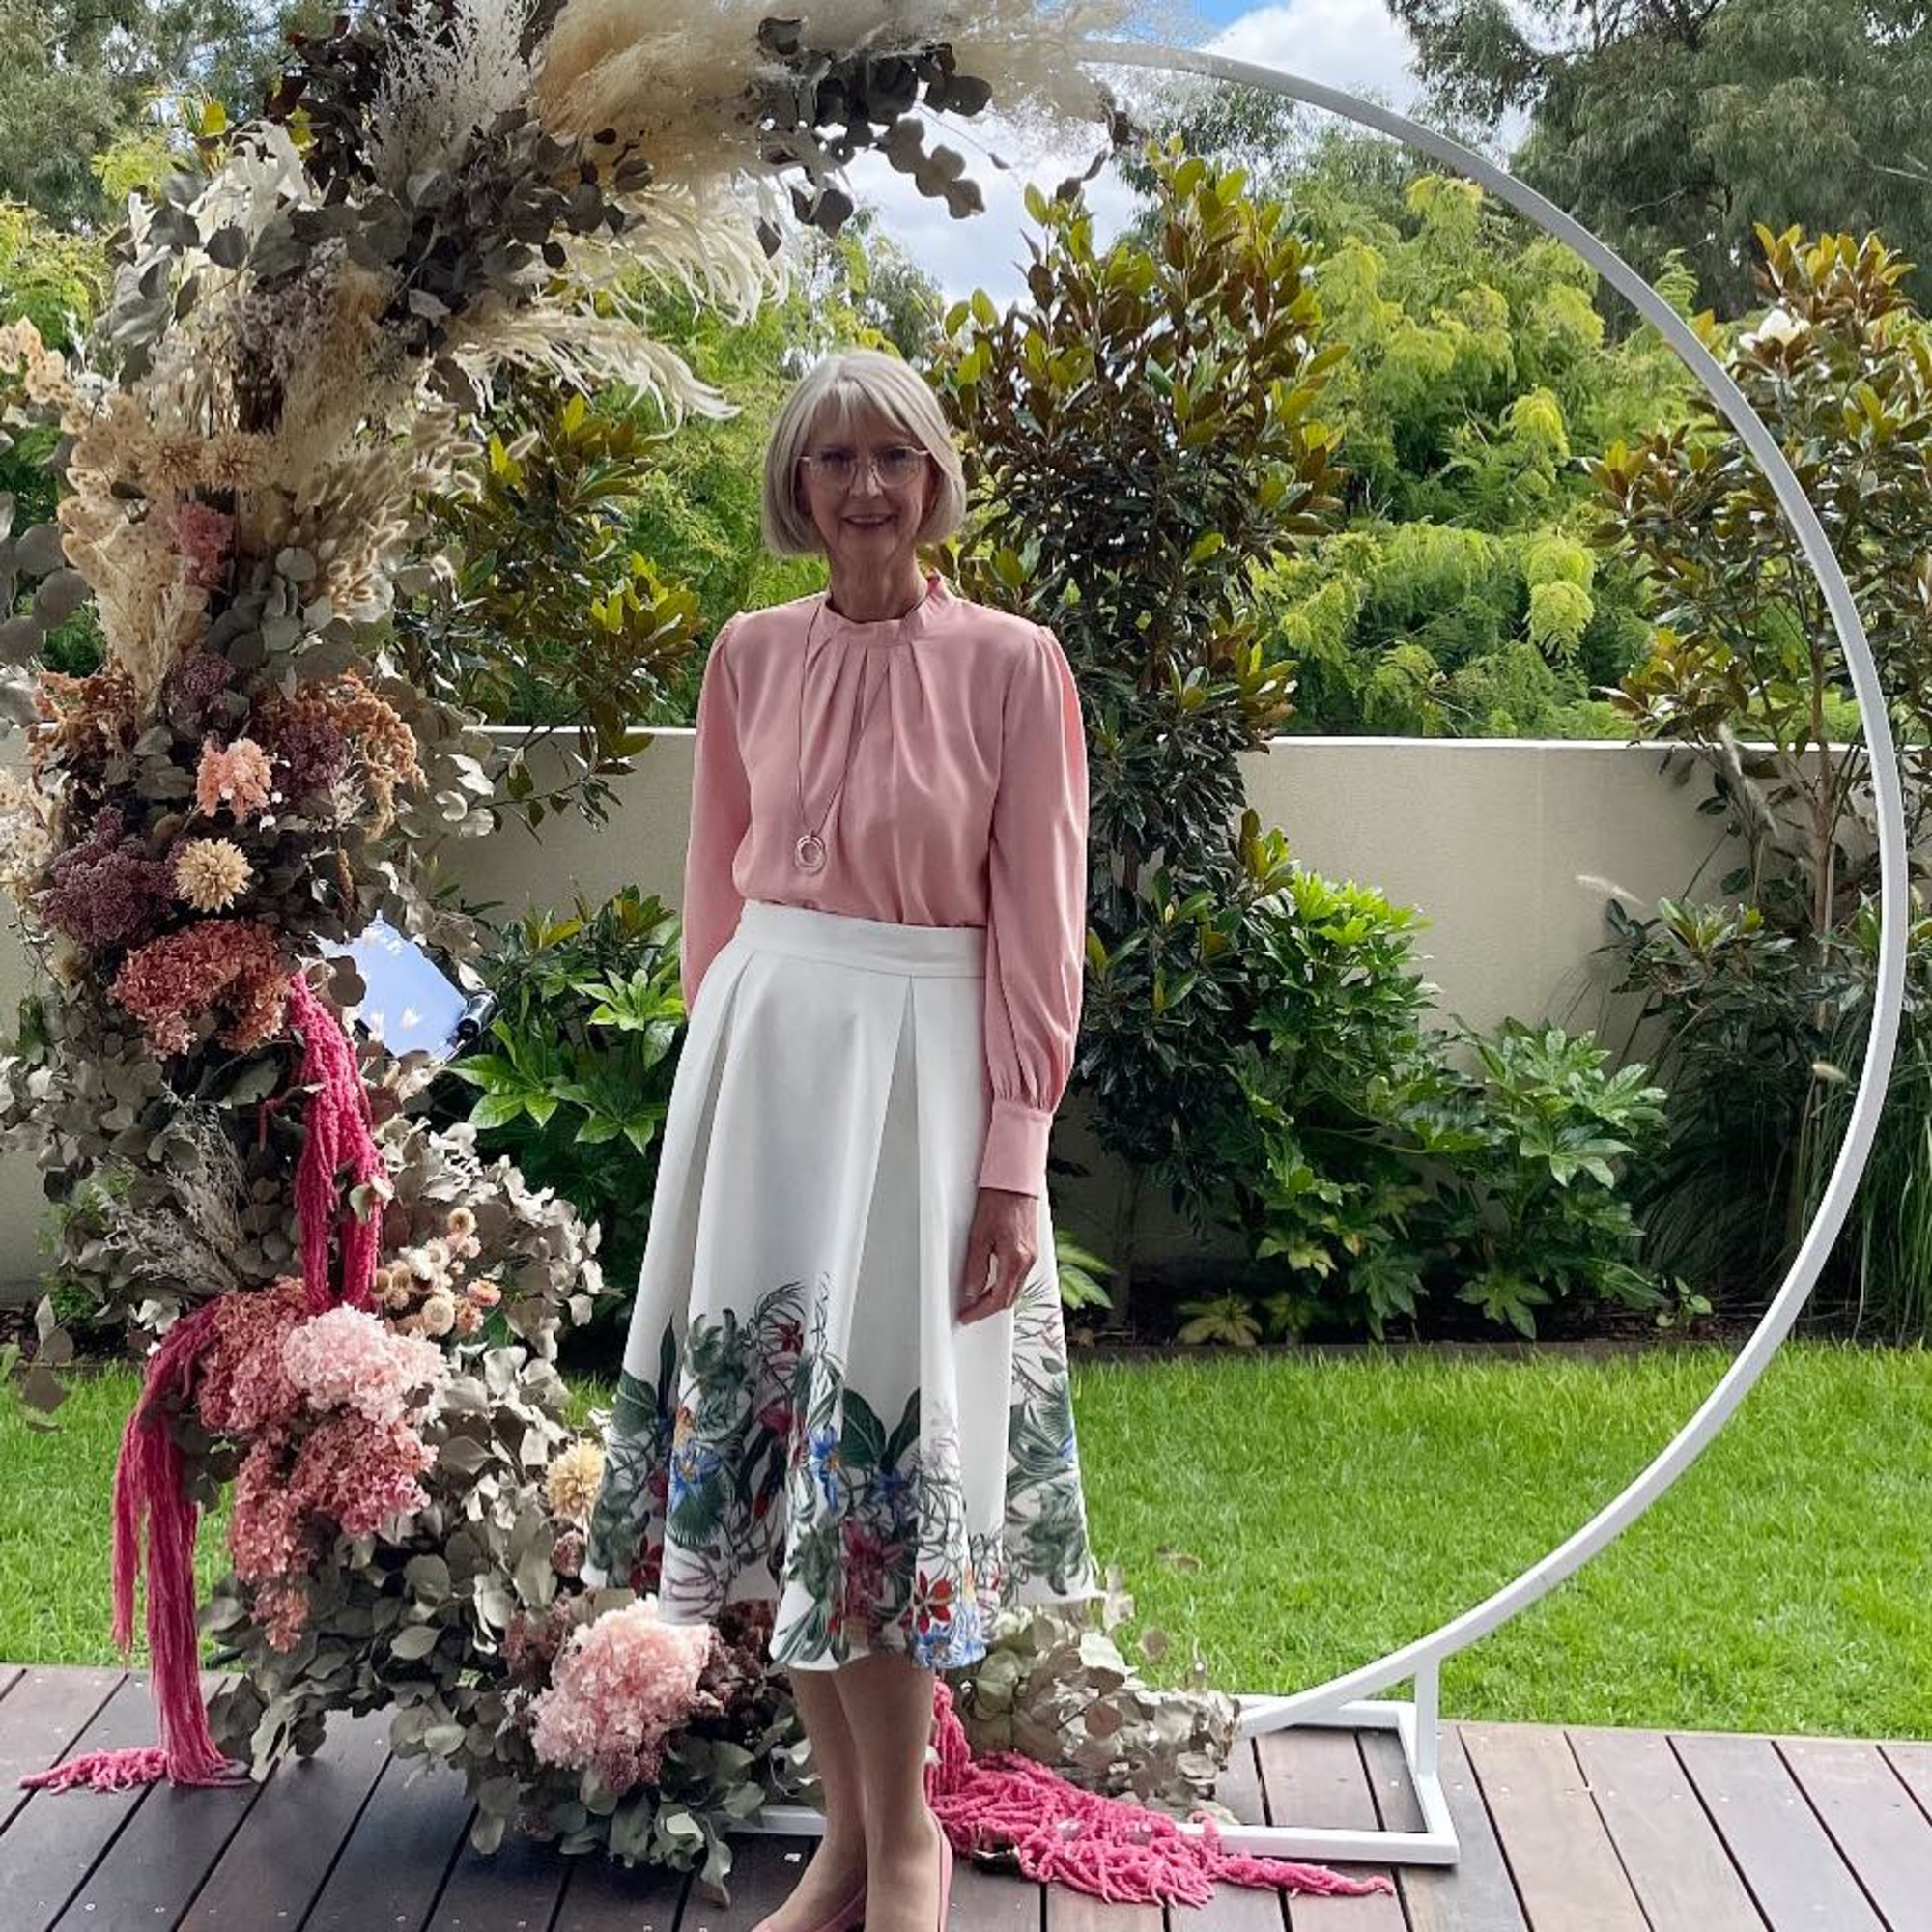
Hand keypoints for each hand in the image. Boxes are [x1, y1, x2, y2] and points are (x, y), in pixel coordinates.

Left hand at [957, 1185, 1038, 1322]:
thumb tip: (972, 1291)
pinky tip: (992, 1281)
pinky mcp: (1031, 1249)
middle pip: (1009, 1297)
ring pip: (1015, 1288)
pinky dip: (1005, 1284)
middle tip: (969, 1310)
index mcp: (1015, 1260)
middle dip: (989, 1307)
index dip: (980, 1311)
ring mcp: (1032, 1255)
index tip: (967, 1315)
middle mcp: (1028, 1261)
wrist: (1014, 1181)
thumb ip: (976, 1267)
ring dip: (997, 1296)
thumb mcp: (979, 1236)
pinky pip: (1019, 1276)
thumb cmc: (998, 1200)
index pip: (999, 1299)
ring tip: (977, 1298)